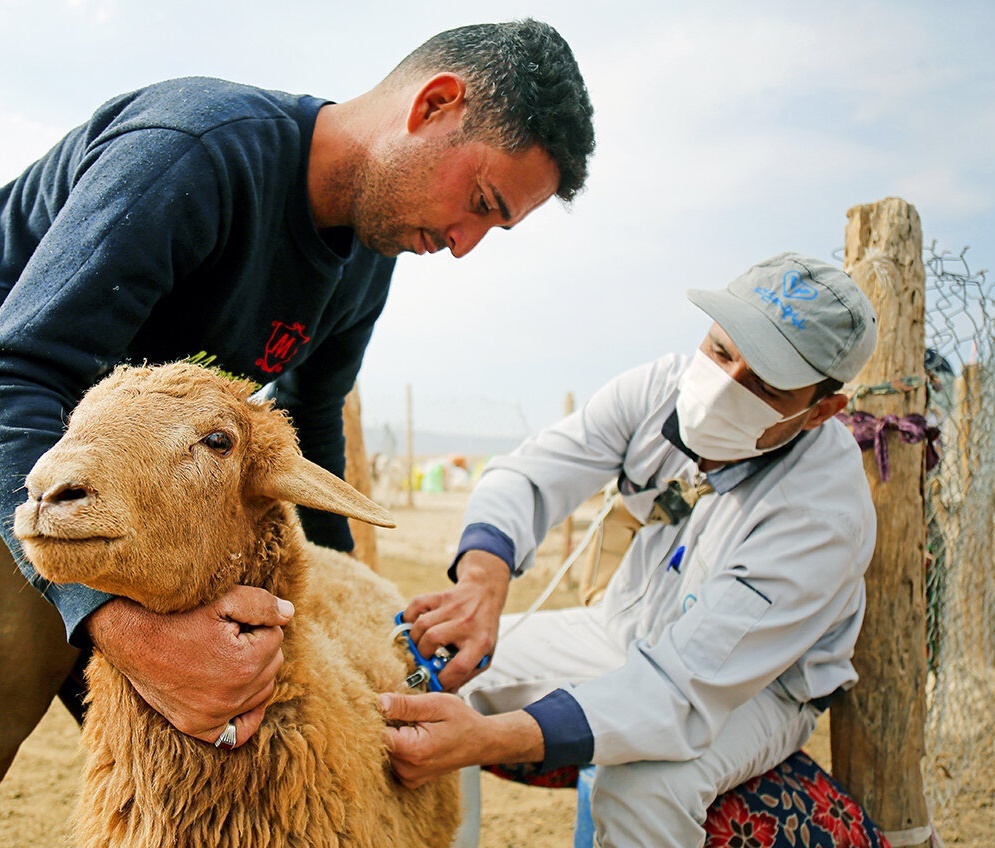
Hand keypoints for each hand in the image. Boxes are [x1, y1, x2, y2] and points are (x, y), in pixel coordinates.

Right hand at [85, 585, 294, 747]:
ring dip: (254, 672)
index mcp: (244, 666)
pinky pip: (238, 733)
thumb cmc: (178, 613)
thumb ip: (264, 605)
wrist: (131, 636)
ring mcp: (213, 717)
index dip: (257, 621)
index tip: (232, 618)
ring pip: (262, 691)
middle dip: (258, 645)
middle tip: (227, 634)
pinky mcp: (197, 727)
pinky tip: (243, 695)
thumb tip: (290, 614)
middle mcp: (232, 698)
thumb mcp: (225, 598)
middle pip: (273, 664)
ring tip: (224, 654)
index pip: (276, 636)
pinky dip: (246, 715)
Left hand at [380, 692, 542, 788]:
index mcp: (413, 750)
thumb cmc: (461, 721)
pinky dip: (398, 746)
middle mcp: (408, 769)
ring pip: (384, 751)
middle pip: (378, 744)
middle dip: (385, 725)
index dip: (375, 717)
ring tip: (413, 724)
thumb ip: (406, 705)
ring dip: (392, 735)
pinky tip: (413, 735)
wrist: (480, 742)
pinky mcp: (410, 779)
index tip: (385, 705)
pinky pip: (393, 760)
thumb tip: (379, 702)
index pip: (375, 735)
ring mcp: (408, 777)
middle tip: (404, 712)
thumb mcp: (436, 704)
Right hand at [402, 550, 510, 690]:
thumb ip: (466, 674)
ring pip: (422, 624)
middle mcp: (467, 623)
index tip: (433, 683)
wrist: (485, 594)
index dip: (442, 679)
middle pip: (433, 639)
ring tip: (419, 646)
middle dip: (422, 655)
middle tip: (421, 661)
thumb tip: (445, 692)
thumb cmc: (483, 629)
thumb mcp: (485, 654)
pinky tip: (413, 626)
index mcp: (480, 642)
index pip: (459, 666)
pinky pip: (416, 605)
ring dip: (415, 639)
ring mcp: (453, 607)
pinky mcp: (441, 596)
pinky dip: (409, 617)